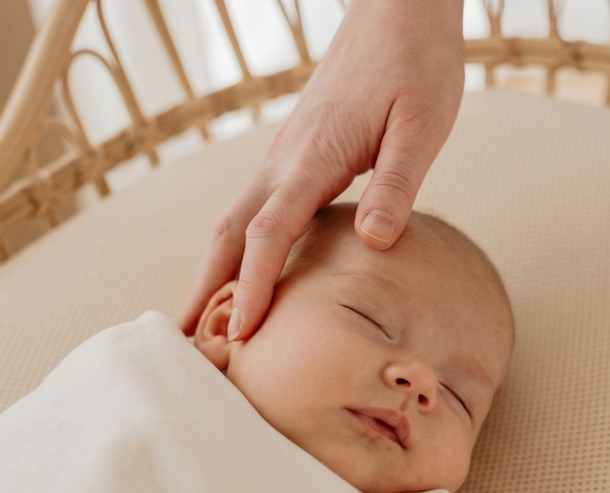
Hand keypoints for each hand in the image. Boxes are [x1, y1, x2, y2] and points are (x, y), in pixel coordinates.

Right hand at [178, 0, 464, 339]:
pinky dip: (236, 248)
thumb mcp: (422, 125)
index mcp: (312, 159)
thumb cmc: (416, 64)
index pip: (268, 234)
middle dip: (206, 288)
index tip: (239, 334)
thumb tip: (372, 243)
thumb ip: (396, 184)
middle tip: (187, 342)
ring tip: (203, 320)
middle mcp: (285, 161)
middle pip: (228, 233)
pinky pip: (252, 209)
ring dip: (215, 270)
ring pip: (233, 221)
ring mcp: (284, 157)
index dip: (251, 286)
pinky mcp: (294, 154)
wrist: (397, 11)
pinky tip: (244, 271)